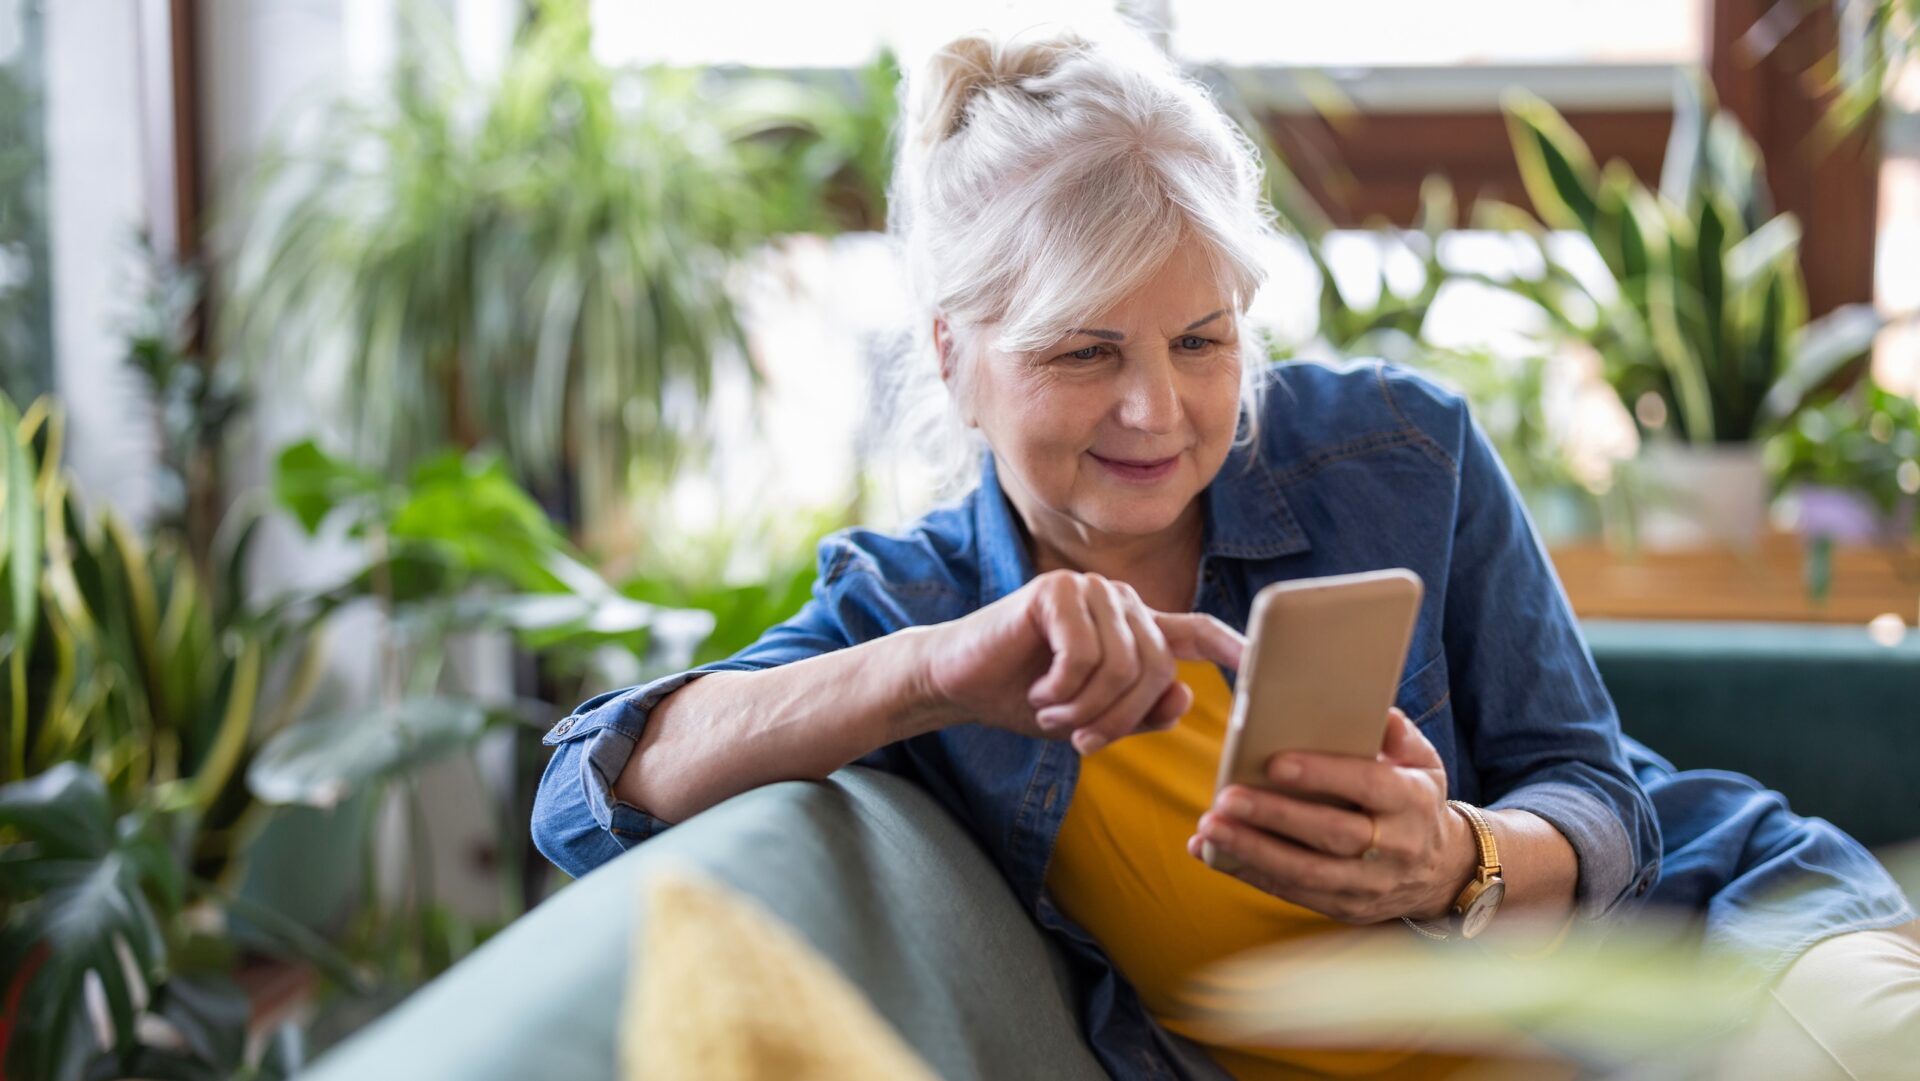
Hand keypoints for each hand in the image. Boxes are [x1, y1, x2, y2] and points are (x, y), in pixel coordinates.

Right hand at [923, 569, 1244, 752]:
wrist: (960, 683)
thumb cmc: (1026, 698)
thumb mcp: (1091, 718)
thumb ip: (1140, 713)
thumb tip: (1183, 699)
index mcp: (1135, 627)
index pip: (1197, 631)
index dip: (1233, 649)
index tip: (1262, 670)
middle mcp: (1119, 600)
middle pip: (1156, 668)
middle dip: (1122, 717)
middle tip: (1083, 742)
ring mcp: (1090, 590)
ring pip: (1122, 665)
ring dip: (1086, 707)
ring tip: (1052, 713)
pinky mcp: (1056, 591)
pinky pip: (1085, 654)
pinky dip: (1062, 688)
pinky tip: (1038, 690)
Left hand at [1185, 707, 1474, 923]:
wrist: (1442, 871)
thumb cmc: (1416, 802)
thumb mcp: (1423, 763)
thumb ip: (1398, 734)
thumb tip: (1374, 711)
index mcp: (1412, 802)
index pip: (1369, 785)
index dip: (1323, 774)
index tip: (1275, 763)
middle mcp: (1395, 847)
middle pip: (1332, 834)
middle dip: (1275, 817)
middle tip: (1226, 797)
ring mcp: (1370, 884)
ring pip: (1307, 872)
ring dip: (1253, 851)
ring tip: (1210, 828)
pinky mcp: (1346, 908)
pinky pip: (1293, 893)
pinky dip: (1250, 874)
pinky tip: (1213, 854)